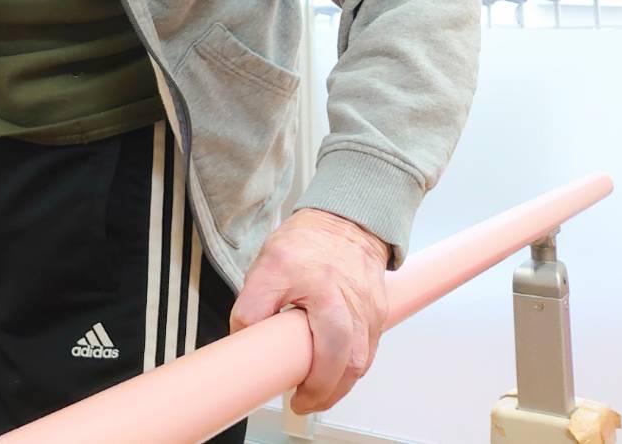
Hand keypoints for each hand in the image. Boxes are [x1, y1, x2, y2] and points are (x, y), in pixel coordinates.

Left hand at [229, 209, 389, 413]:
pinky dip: (351, 367)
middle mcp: (354, 308)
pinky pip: (369, 350)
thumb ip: (252, 306)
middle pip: (350, 366)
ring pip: (362, 363)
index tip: (294, 396)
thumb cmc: (309, 242)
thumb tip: (242, 340)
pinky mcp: (378, 314)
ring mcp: (371, 312)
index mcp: (327, 296)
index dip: (312, 383)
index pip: (326, 352)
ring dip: (340, 385)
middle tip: (303, 402)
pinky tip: (333, 371)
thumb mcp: (267, 267)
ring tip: (314, 392)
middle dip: (326, 393)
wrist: (346, 220)